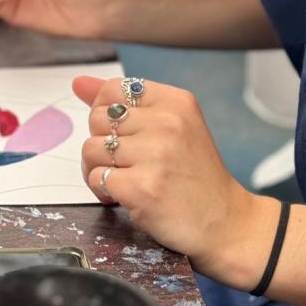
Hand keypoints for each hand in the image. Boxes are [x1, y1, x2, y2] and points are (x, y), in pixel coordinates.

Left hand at [73, 76, 277, 286]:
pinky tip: (126, 196)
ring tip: (125, 180)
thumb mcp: (171, 127)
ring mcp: (155, 155)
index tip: (123, 135)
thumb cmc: (194, 175)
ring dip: (99, 170)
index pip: (112, 89)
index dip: (106, 115)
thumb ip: (124, 103)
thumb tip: (79, 82)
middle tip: (126, 163)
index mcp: (175, 102)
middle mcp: (167, 123)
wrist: (225, 223)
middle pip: (96, 120)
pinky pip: (95, 178)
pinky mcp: (142, 187)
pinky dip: (103, 191)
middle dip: (102, 145)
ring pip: (90, 149)